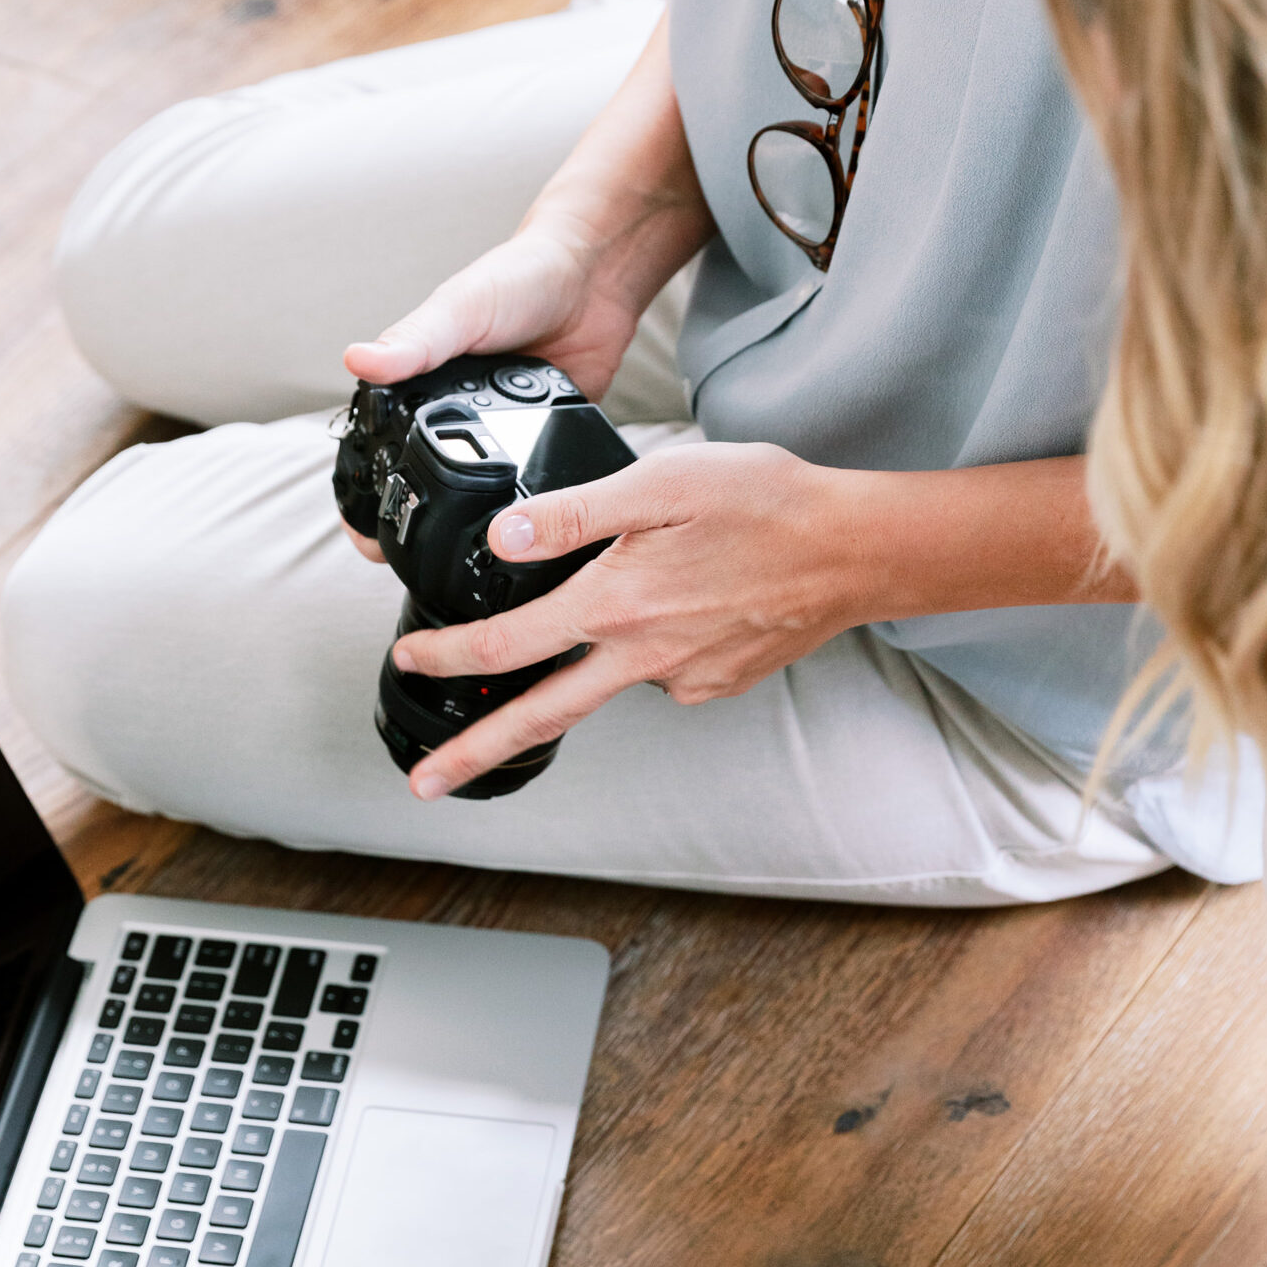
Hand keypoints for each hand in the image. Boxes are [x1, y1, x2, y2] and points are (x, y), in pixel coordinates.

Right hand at [338, 14, 712, 566]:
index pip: (374, 452)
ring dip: (467, 527)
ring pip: (472, 497)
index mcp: (416, 387)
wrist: (594, 273)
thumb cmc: (519, 277)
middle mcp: (450, 415)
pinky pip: (525, 486)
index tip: (365, 538)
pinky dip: (521, 509)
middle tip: (407, 569)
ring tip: (461, 573)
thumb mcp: (460, 309)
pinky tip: (523, 535)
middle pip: (419, 486)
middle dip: (411, 529)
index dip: (365, 498)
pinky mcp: (540, 442)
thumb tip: (359, 358)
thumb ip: (416, 339)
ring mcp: (496, 434)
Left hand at [389, 442, 876, 798]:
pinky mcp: (713, 684)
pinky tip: (678, 603)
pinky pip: (657, 672)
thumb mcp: (661, 482)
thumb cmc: (767, 504)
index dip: (445, 656)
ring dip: (576, 678)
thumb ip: (574, 513)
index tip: (408, 661)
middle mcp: (642, 656)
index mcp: (616, 605)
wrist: (858, 551)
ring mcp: (681, 679)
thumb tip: (504, 539)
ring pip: (604, 684)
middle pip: (537, 717)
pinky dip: (646, 647)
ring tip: (591, 635)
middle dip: (473, 754)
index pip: (504, 646)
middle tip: (424, 784)